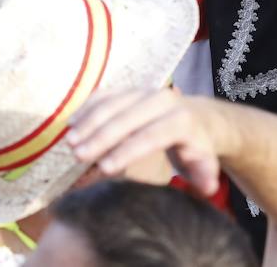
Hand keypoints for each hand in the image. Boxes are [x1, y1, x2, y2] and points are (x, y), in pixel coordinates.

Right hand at [67, 89, 223, 194]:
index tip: (104, 169)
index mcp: (180, 120)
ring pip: (113, 103)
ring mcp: (144, 91)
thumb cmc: (196, 147)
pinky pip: (106, 94)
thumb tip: (207, 188)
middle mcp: (162, 100)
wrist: (198, 116)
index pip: (150, 136)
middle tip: (78, 156)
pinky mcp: (130, 89)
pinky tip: (71, 123)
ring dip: (89, 121)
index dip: (126, 151)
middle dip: (101, 137)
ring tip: (69, 143)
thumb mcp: (205, 163)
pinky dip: (88, 107)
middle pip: (127, 117)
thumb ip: (205, 176)